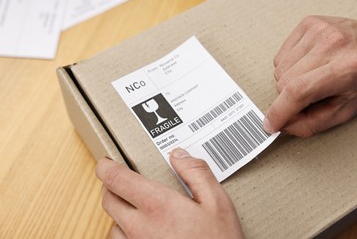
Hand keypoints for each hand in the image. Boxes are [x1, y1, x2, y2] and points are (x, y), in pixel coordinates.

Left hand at [96, 148, 243, 238]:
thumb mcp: (218, 203)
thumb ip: (197, 174)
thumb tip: (179, 156)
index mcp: (158, 206)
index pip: (117, 180)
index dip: (106, 167)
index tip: (107, 162)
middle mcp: (140, 227)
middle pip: (109, 200)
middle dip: (112, 186)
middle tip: (123, 179)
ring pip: (112, 223)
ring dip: (118, 211)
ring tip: (135, 205)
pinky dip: (124, 231)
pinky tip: (141, 229)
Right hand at [264, 15, 356, 136]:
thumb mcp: (349, 109)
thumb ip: (313, 123)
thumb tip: (284, 125)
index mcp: (348, 67)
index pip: (298, 90)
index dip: (279, 111)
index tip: (271, 124)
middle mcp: (332, 43)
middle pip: (284, 81)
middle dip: (288, 98)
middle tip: (307, 98)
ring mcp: (318, 30)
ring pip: (279, 69)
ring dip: (287, 81)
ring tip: (311, 78)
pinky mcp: (308, 23)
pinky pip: (280, 55)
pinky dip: (287, 66)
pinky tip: (306, 65)